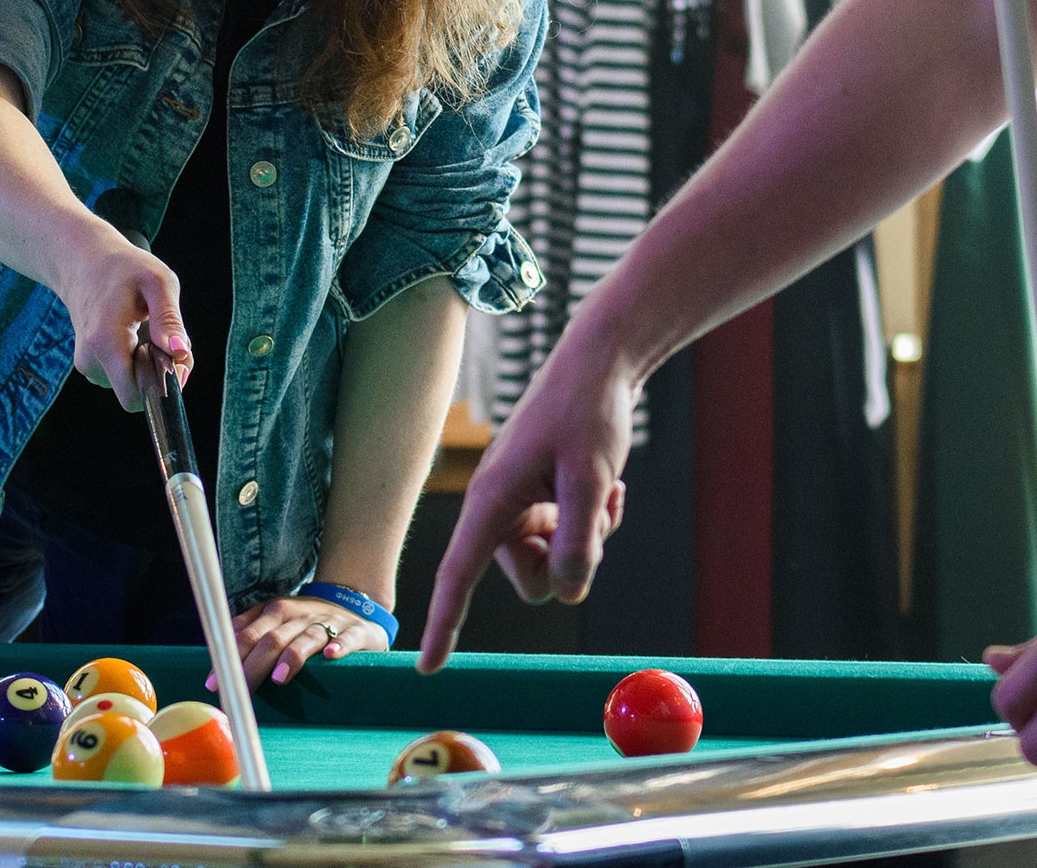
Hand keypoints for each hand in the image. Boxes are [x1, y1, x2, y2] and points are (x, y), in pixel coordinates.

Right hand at [54, 231, 189, 412]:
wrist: (84, 263)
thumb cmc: (124, 268)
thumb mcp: (157, 281)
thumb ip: (169, 319)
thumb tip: (179, 352)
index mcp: (106, 342)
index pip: (133, 397)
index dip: (161, 386)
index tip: (174, 358)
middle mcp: (91, 360)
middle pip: (138, 392)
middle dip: (160, 373)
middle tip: (166, 336)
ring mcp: (87, 364)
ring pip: (132, 385)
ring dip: (149, 365)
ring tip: (148, 329)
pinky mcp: (90, 364)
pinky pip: (123, 376)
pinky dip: (137, 361)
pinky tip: (135, 334)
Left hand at [219, 596, 387, 687]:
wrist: (356, 606)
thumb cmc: (307, 622)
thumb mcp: (276, 620)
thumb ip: (249, 633)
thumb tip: (217, 657)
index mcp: (275, 611)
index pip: (247, 633)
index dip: (229, 657)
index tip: (215, 683)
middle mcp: (300, 614)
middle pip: (272, 638)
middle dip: (253, 666)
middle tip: (240, 692)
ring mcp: (329, 621)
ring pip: (307, 637)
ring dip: (292, 656)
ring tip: (279, 677)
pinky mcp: (356, 631)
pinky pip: (348, 637)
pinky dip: (340, 645)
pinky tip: (331, 655)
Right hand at [416, 330, 633, 671]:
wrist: (600, 367)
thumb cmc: (588, 414)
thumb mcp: (592, 480)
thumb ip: (580, 540)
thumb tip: (567, 593)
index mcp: (492, 502)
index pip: (459, 577)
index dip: (444, 625)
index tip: (427, 669)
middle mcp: (500, 510)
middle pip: (531, 581)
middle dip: (568, 563)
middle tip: (595, 515)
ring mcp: (522, 507)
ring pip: (555, 563)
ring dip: (587, 540)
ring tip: (604, 492)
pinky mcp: (543, 502)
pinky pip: (568, 541)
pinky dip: (593, 523)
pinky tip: (608, 486)